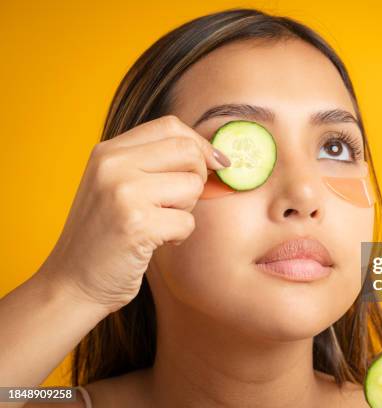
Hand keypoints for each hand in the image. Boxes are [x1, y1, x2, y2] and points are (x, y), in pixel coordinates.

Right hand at [38, 115, 229, 313]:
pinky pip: (188, 222)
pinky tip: (154, 242)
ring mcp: (123, 193)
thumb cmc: (105, 236)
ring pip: (193, 186)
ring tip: (159, 224)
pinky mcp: (137, 225)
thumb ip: (152, 164)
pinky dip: (179, 237)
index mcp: (107, 152)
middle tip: (180, 202)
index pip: (170, 126)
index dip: (200, 144)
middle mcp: (113, 165)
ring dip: (186, 210)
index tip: (216, 163)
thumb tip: (214, 156)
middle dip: (197, 178)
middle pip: (188, 152)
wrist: (72, 283)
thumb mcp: (116, 186)